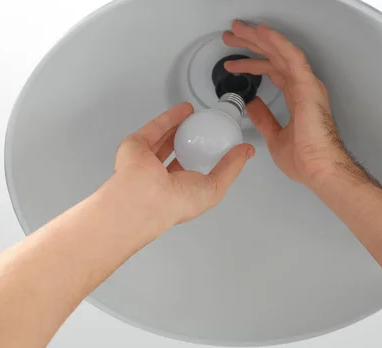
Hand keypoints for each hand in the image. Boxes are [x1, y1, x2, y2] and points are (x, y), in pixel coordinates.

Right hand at [113, 102, 254, 224]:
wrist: (147, 196)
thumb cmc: (175, 203)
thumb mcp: (215, 187)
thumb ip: (230, 168)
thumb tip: (246, 152)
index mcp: (176, 192)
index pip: (189, 174)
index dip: (202, 160)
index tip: (216, 147)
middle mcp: (158, 178)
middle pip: (175, 154)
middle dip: (189, 141)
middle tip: (204, 130)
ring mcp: (145, 161)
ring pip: (163, 139)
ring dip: (179, 127)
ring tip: (195, 116)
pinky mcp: (135, 145)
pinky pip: (154, 128)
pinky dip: (169, 118)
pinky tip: (183, 110)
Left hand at [223, 21, 351, 188]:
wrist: (318, 168)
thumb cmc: (305, 159)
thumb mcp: (274, 136)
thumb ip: (264, 118)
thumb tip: (252, 105)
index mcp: (297, 97)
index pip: (272, 71)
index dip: (252, 63)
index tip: (233, 61)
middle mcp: (302, 87)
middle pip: (273, 57)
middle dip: (251, 45)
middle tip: (231, 36)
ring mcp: (305, 84)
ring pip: (279, 52)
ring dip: (258, 39)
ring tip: (238, 30)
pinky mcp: (306, 86)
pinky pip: (290, 56)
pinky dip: (276, 42)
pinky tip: (261, 32)